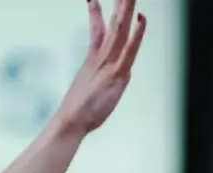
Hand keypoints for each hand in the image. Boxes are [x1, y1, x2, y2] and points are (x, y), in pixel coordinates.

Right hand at [54, 0, 146, 134]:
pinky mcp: (117, 73)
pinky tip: (141, 19)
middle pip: (111, 24)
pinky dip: (136, 33)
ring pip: (120, 30)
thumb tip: (104, 81)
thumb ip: (98, 83)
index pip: (97, 30)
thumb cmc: (80, 111)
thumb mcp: (89, 91)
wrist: (71, 121)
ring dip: (126, 10)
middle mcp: (101, 57)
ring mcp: (109, 63)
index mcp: (93, 59)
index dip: (96, 14)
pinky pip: (129, 49)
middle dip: (117, 5)